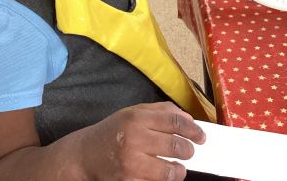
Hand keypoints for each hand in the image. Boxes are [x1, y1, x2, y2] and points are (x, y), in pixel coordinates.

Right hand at [78, 102, 205, 179]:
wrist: (85, 155)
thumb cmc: (112, 131)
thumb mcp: (133, 112)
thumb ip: (161, 111)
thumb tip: (189, 119)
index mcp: (138, 118)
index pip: (174, 121)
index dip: (192, 129)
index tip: (201, 136)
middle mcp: (135, 139)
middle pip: (175, 145)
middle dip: (189, 150)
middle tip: (190, 152)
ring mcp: (132, 163)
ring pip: (169, 170)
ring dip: (179, 170)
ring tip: (179, 168)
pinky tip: (162, 176)